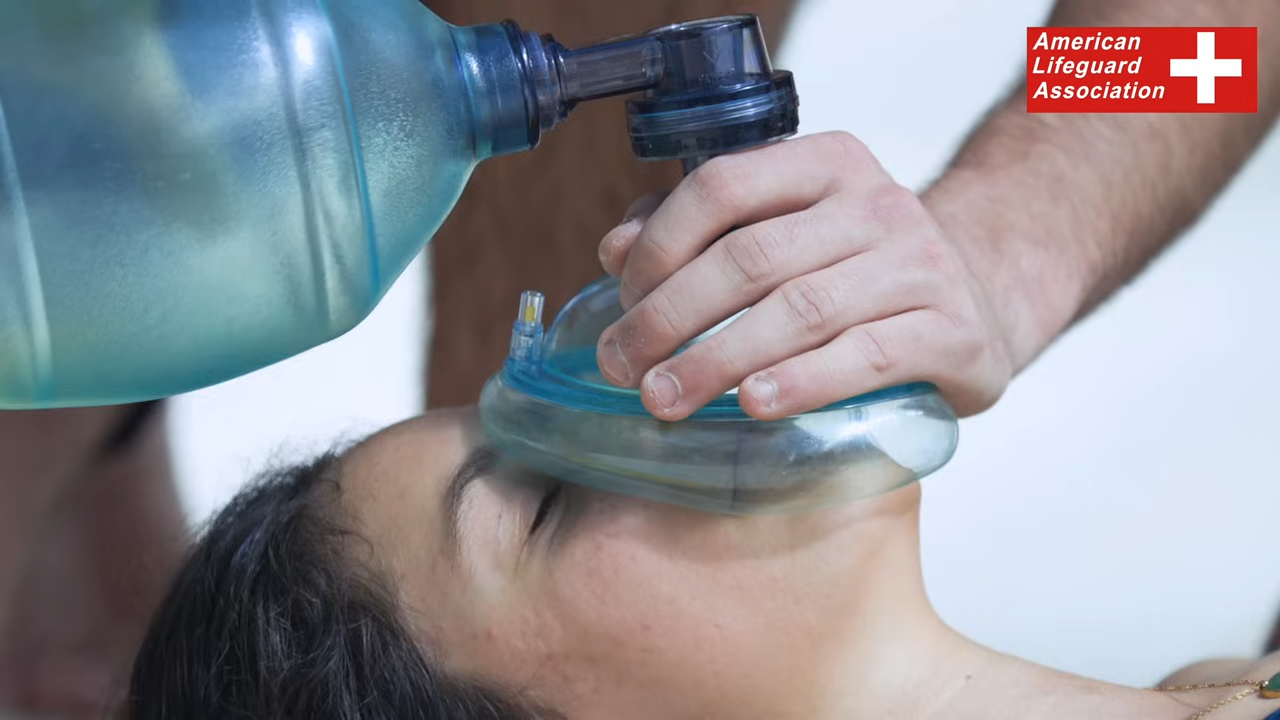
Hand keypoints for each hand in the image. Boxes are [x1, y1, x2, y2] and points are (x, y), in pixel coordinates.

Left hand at [594, 131, 1013, 421]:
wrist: (978, 301)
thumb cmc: (856, 271)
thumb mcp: (785, 231)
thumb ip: (699, 231)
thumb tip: (615, 252)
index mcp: (826, 164)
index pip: (724, 185)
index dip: (661, 245)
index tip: (622, 301)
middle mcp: (878, 203)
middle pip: (753, 256)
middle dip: (672, 317)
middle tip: (623, 368)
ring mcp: (921, 264)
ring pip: (802, 309)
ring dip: (719, 359)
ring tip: (666, 399)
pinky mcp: (953, 330)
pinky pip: (866, 356)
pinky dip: (803, 382)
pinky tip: (754, 406)